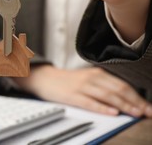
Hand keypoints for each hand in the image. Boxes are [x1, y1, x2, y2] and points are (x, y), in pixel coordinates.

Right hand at [13, 65, 151, 117]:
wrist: (45, 78)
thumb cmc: (68, 81)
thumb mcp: (88, 79)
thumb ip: (104, 86)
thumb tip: (126, 99)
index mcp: (97, 73)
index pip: (122, 85)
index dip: (137, 97)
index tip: (148, 107)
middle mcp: (91, 78)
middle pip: (118, 90)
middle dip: (135, 102)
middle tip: (146, 112)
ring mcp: (82, 86)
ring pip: (108, 96)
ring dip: (124, 105)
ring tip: (135, 113)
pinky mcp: (73, 96)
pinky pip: (90, 102)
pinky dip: (103, 108)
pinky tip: (113, 112)